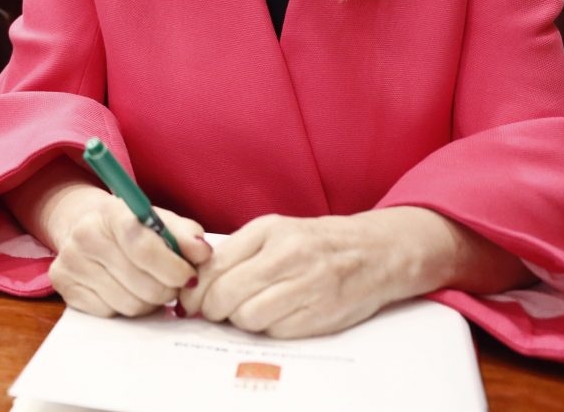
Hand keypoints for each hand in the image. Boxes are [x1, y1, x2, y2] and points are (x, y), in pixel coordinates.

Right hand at [44, 184, 210, 317]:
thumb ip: (186, 235)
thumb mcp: (159, 221)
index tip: (189, 276)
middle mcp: (85, 236)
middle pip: (142, 284)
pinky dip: (125, 307)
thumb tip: (203, 253)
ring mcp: (70, 263)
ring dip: (149, 302)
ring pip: (129, 305)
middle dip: (167, 290)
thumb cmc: (131, 227)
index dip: (173, 268)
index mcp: (112, 213)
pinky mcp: (64, 287)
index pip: (145, 248)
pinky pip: (110, 313)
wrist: (85, 226)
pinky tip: (126, 290)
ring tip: (149, 286)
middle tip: (172, 284)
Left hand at [178, 207, 524, 338]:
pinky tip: (273, 315)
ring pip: (248, 317)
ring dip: (239, 319)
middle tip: (211, 311)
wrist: (374, 252)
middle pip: (227, 295)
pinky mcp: (320, 315)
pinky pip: (275, 331)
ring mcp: (307, 287)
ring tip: (245, 310)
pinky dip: (267, 328)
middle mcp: (289, 256)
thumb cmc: (316, 242)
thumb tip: (196, 280)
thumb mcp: (273, 231)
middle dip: (211, 308)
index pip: (215, 266)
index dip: (195, 289)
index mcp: (270, 231)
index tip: (188, 299)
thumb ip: (235, 251)